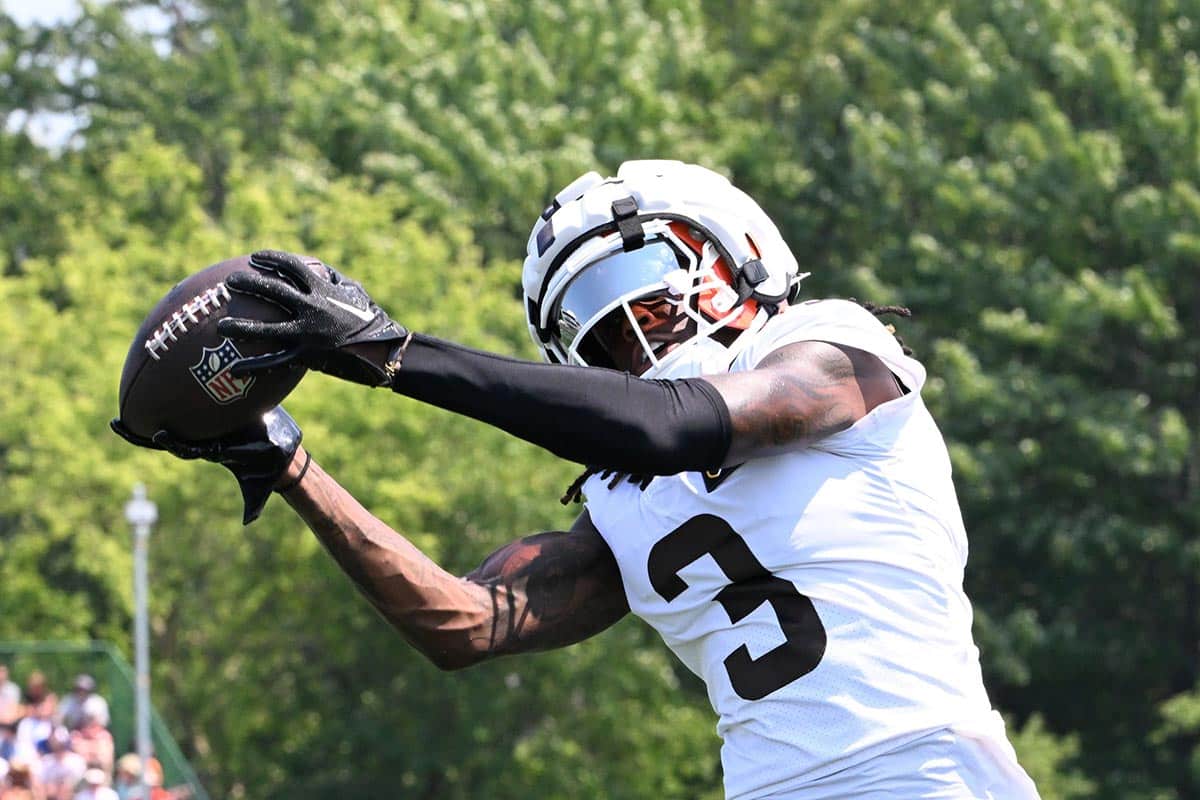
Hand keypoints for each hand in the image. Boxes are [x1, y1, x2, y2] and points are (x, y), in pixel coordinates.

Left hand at [110, 407, 302, 524]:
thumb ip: (253, 505)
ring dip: (151, 407)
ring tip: (128, 395)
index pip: (187, 448)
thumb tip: (248, 522)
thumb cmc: (267, 471)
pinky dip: (183, 389)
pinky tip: (169, 374)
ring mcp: (208, 425)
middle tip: (116, 423)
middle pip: (167, 434)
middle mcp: (204, 438)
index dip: (172, 443)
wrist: (277, 455)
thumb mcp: (260, 488)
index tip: (159, 434)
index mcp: (211, 452)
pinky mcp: (219, 410)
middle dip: (139, 432)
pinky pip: (195, 400)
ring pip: (176, 414)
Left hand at [217, 249, 409, 386]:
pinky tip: (235, 371)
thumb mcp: (357, 294)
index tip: (255, 258)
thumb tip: (322, 271)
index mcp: (323, 290)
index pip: (292, 267)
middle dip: (249, 284)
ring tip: (222, 327)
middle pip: (273, 291)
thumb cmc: (372, 321)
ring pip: (267, 329)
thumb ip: (336, 281)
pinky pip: (275, 362)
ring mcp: (307, 333)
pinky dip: (254, 367)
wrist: (383, 351)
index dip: (272, 259)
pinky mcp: (306, 356)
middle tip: (230, 283)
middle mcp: (311, 308)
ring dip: (242, 327)